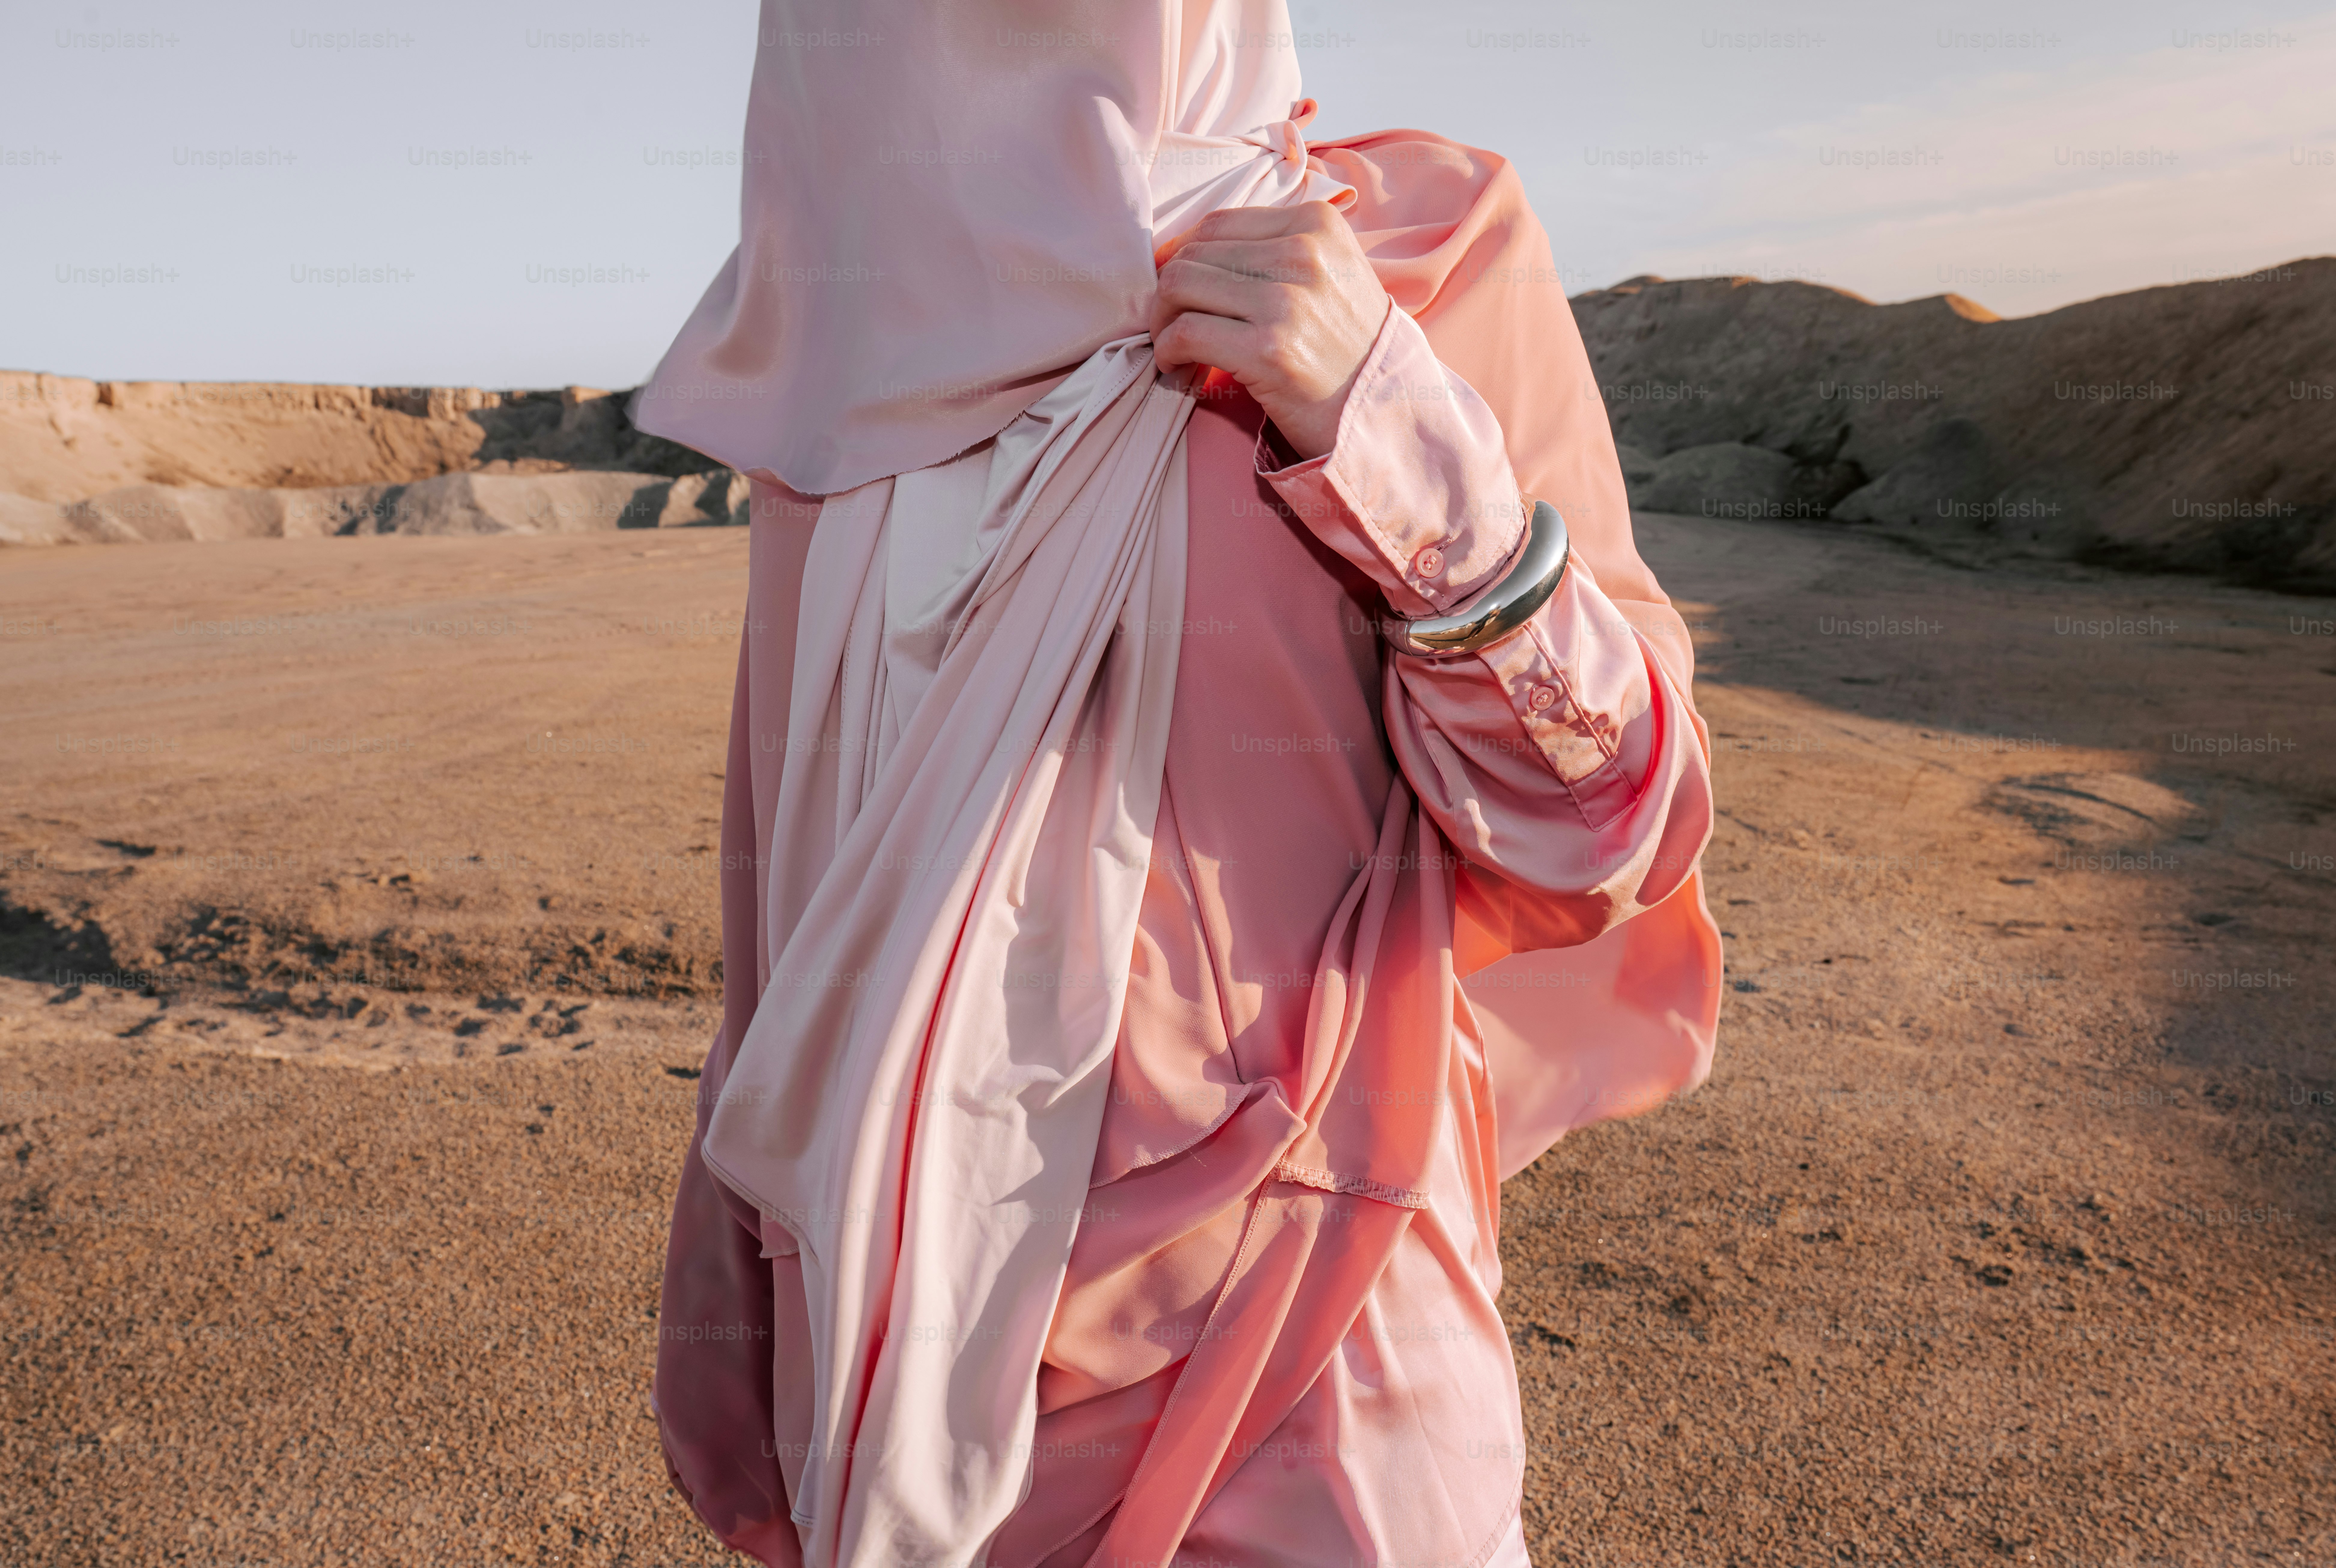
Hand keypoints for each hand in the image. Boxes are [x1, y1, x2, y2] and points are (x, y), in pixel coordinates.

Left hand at [1148, 201, 1389, 460]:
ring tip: (1174, 345)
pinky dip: (1168, 350)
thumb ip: (1272, 251)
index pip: (1218, 224)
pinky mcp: (1269, 349)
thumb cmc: (1348, 349)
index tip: (1178, 289)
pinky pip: (1186, 333)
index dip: (1183, 256)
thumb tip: (1184, 251)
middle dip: (1168, 292)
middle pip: (1193, 253)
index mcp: (1318, 224)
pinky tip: (1178, 366)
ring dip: (1162, 321)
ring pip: (1180, 286)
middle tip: (1171, 325)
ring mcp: (1287, 301)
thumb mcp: (1329, 274)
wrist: (1385, 413)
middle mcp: (1304, 253)